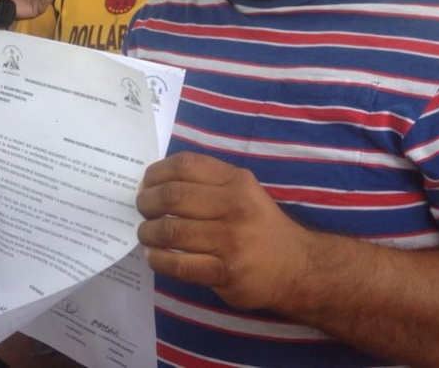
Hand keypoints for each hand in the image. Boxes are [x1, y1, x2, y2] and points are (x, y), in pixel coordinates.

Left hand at [135, 151, 312, 311]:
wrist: (297, 266)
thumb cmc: (261, 226)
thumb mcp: (244, 192)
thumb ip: (209, 184)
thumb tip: (156, 183)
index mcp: (237, 182)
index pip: (186, 165)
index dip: (157, 172)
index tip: (146, 182)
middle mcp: (234, 206)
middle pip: (173, 196)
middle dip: (147, 202)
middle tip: (142, 208)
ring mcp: (230, 240)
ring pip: (170, 230)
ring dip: (147, 232)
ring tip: (146, 234)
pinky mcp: (225, 272)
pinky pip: (178, 264)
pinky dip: (157, 259)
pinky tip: (155, 256)